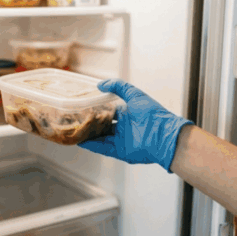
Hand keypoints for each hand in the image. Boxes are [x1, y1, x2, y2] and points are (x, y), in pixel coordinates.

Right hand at [78, 79, 192, 171]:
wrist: (164, 135)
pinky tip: (80, 141)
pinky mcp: (121, 151)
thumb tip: (100, 84)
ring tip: (73, 130)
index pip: (109, 110)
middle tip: (74, 118)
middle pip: (103, 125)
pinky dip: (92, 145)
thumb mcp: (135, 95)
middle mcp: (124, 127)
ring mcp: (122, 139)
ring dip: (88, 134)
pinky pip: (103, 148)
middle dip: (90, 122)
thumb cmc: (153, 114)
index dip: (97, 108)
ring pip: (100, 137)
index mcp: (127, 113)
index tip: (83, 105)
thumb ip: (118, 87)